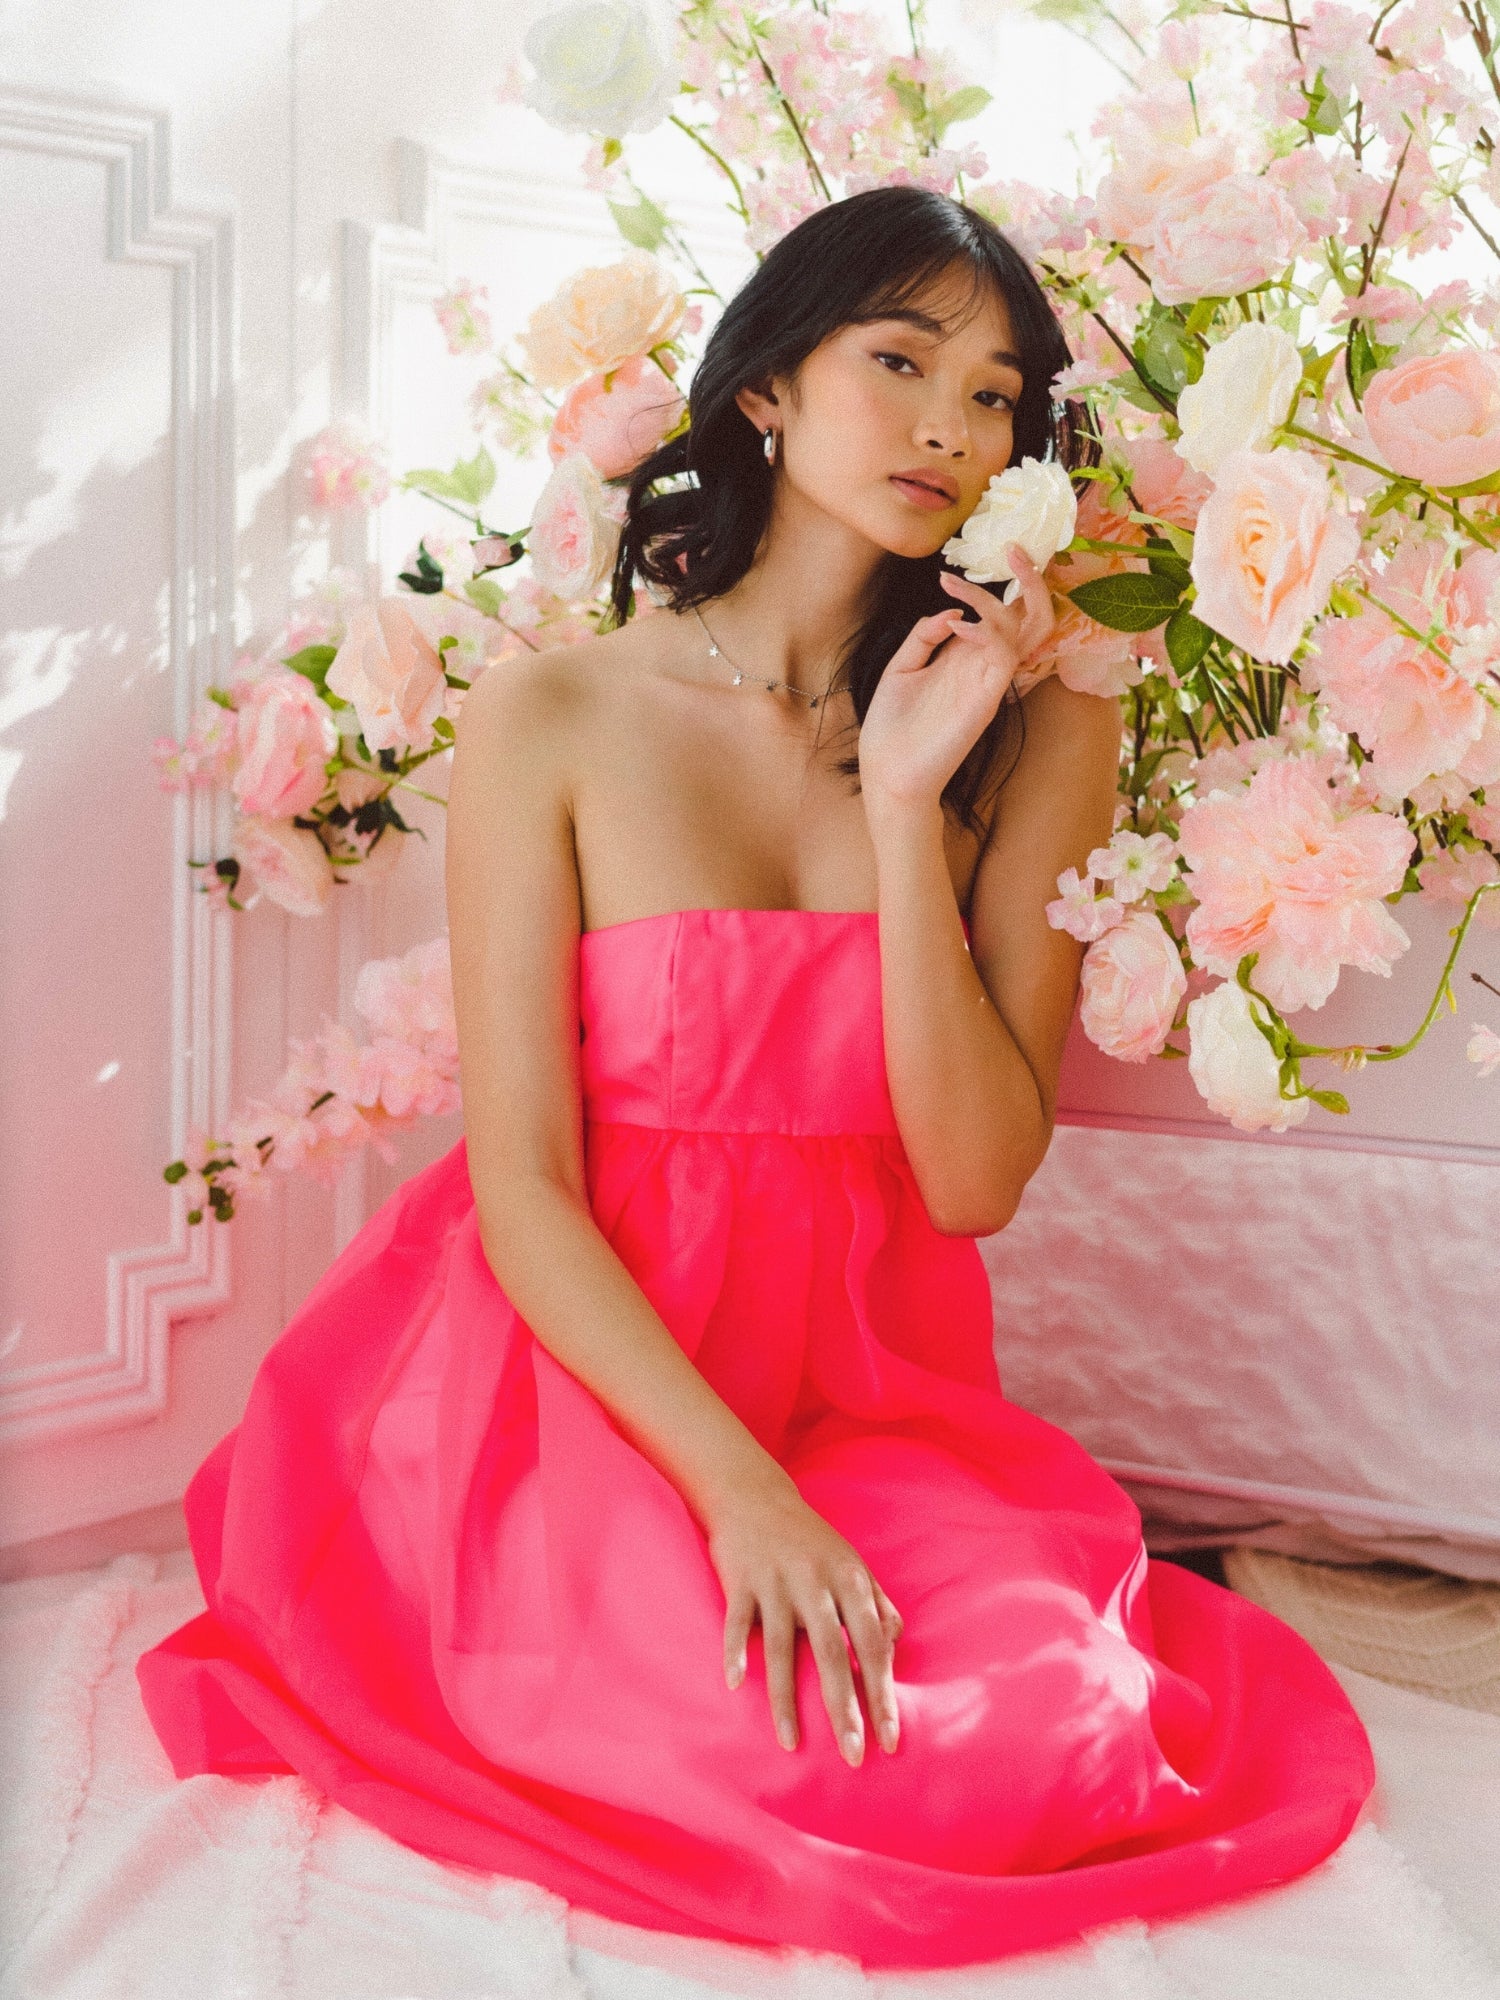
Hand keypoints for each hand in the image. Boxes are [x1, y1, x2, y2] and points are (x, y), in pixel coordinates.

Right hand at [708, 1472, 903, 1765]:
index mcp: (849, 1580)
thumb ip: (876, 1602)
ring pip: (783, 1648)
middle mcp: (816, 1582)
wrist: (755, 1495)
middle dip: (844, 1708)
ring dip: (786, 1699)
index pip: (873, 1646)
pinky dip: (736, 1651)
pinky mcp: (741, 1580)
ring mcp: (776, 1582)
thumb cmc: (809, 1538)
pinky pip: (738, 1622)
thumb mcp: (850, 1563)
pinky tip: (736, 1684)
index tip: (889, 1740)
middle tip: (852, 1755)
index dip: (882, 1694)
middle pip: (832, 1654)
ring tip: (791, 1743)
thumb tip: (896, 1644)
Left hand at [857, 544, 1056, 812]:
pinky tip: (959, 627)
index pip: (1005, 613)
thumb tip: (952, 612)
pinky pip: (1005, 656)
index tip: (986, 554)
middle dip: (1033, 581)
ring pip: (1026, 631)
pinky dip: (988, 632)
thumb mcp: (901, 667)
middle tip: (1015, 549)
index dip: (1009, 582)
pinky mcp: (986, 699)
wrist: (888, 773)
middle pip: (1033, 617)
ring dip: (999, 599)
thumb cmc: (893, 726)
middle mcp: (985, 665)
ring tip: (955, 585)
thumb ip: (925, 636)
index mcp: (966, 656)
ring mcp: (989, 681)